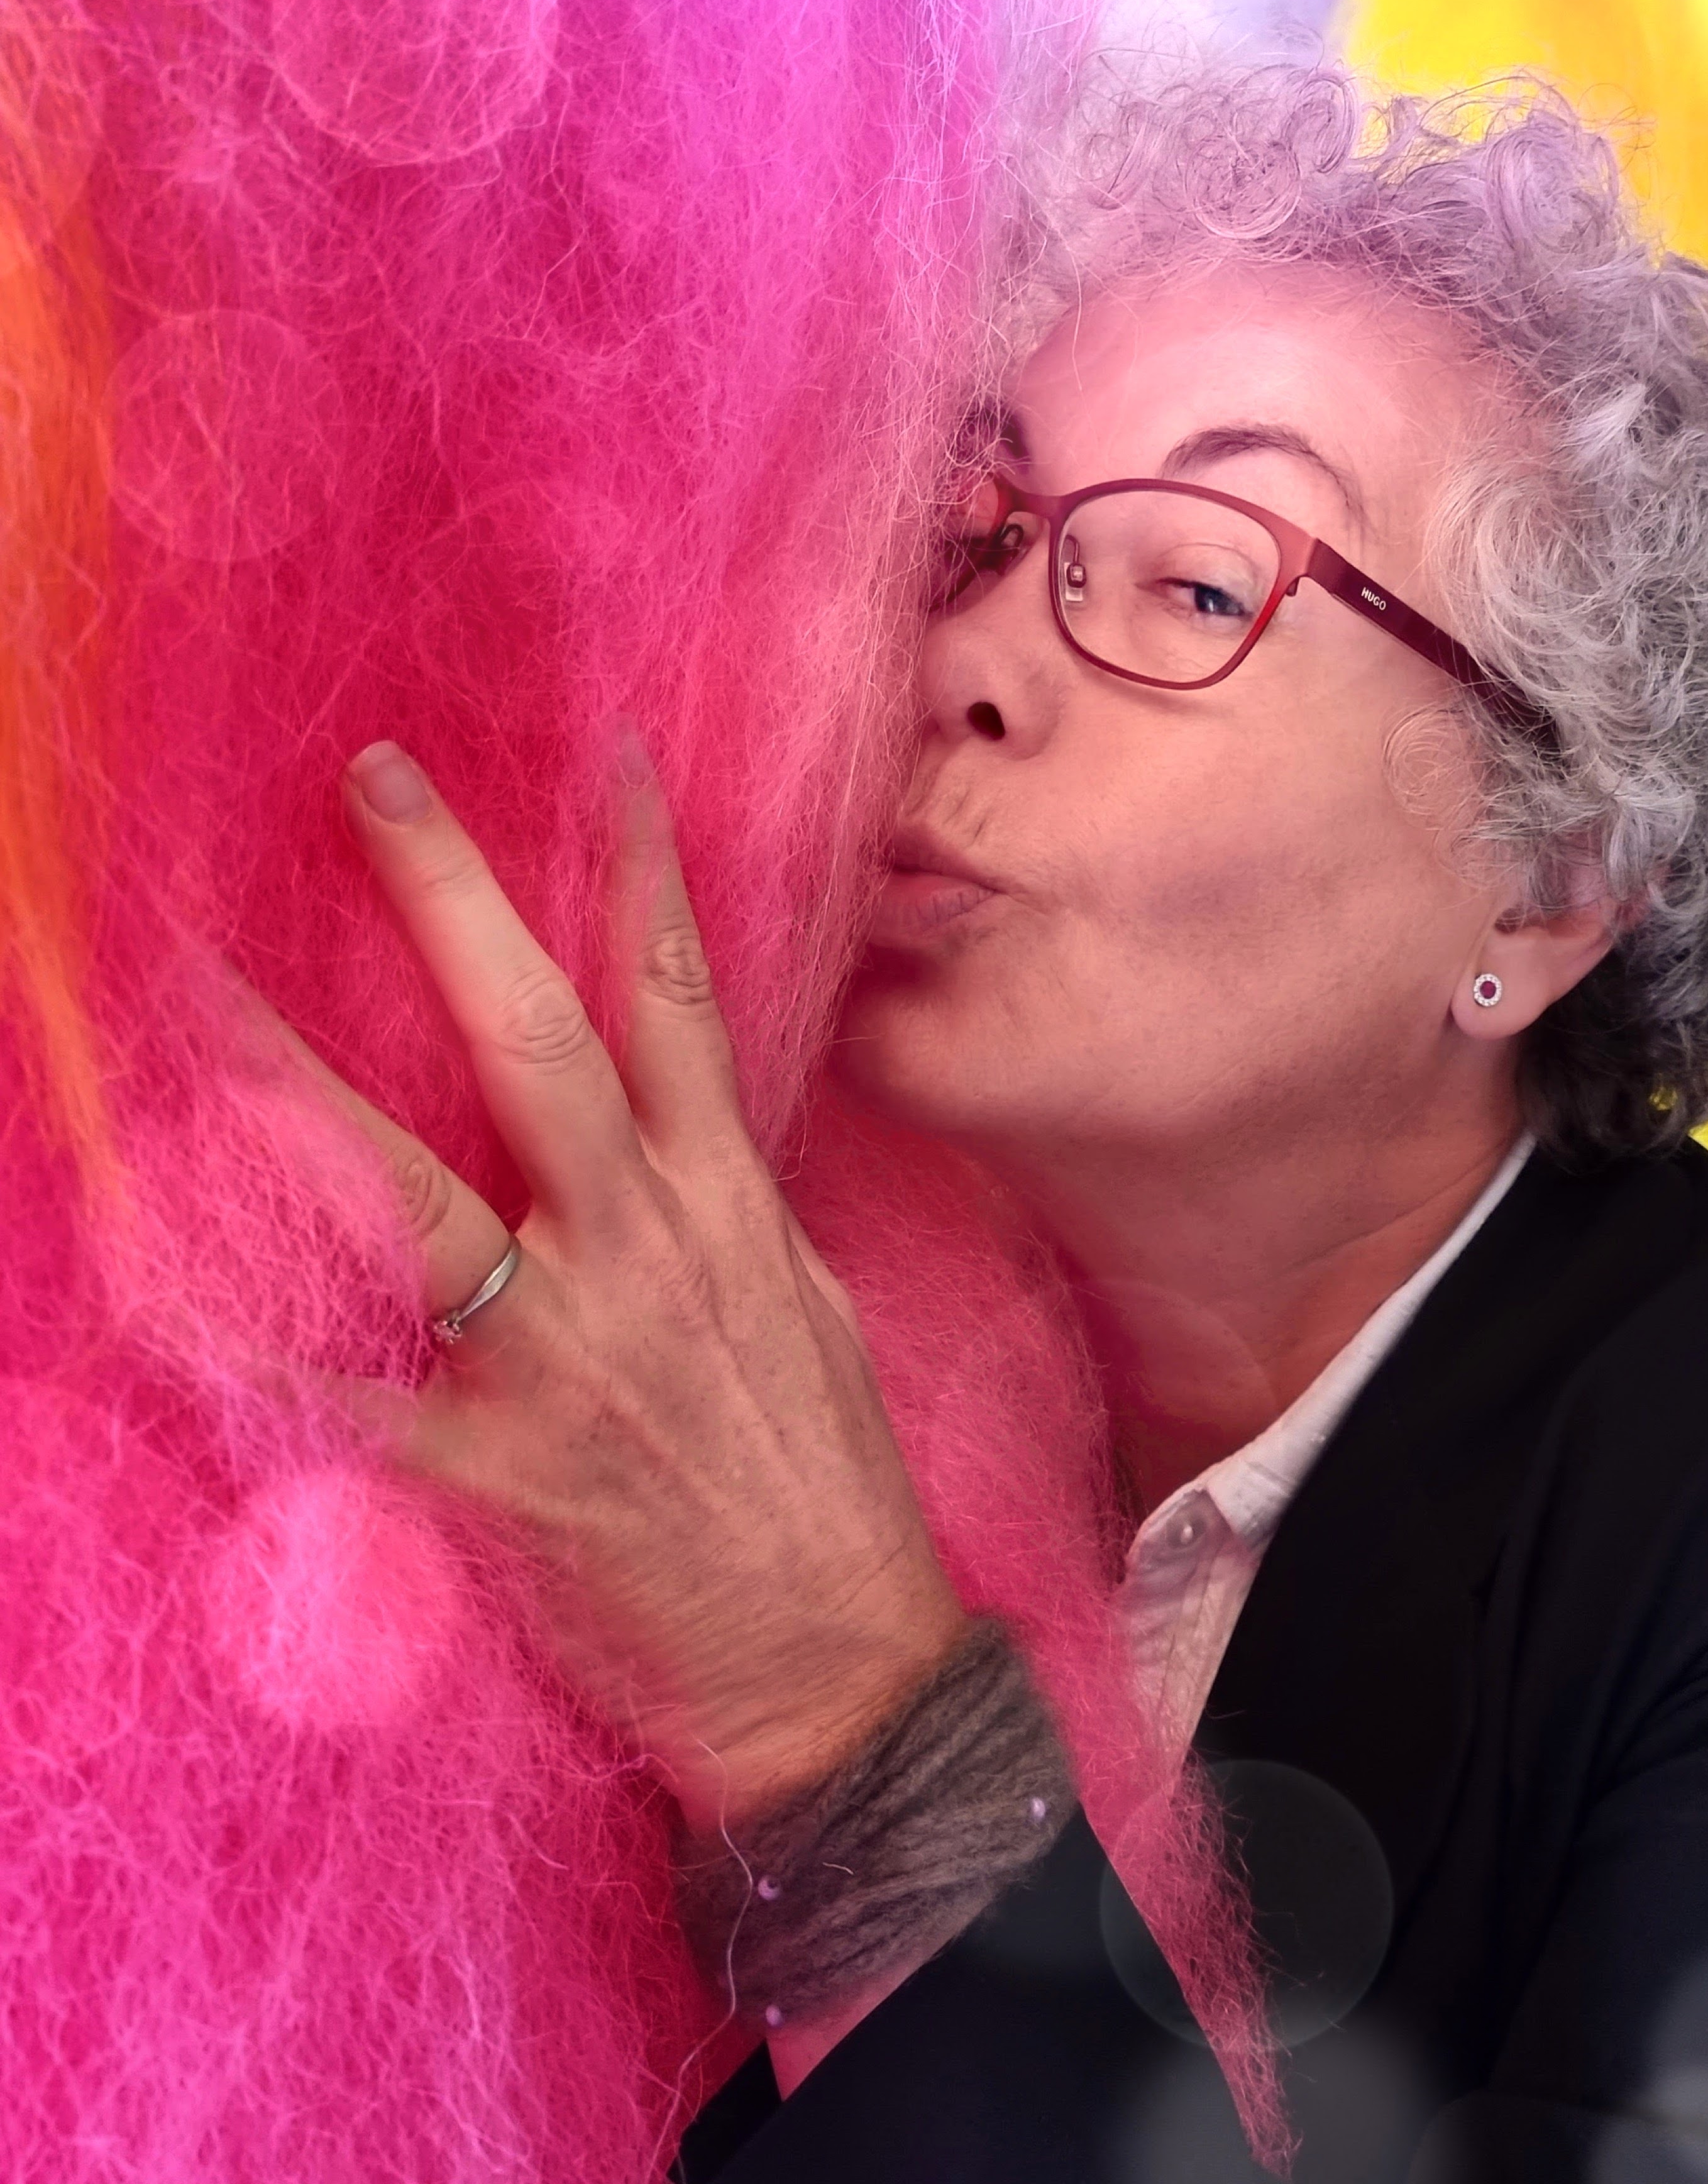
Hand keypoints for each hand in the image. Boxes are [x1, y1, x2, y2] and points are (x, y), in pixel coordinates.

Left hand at [289, 733, 965, 1835]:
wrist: (841, 1672)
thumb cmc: (829, 1491)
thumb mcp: (805, 1314)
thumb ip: (732, 1213)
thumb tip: (682, 1133)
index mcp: (725, 1207)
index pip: (681, 1000)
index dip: (646, 868)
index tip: (614, 757)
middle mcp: (638, 1253)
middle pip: (538, 1037)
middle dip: (456, 896)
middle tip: (379, 780)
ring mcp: (558, 1359)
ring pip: (406, 1188)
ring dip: (291, 1079)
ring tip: (196, 982)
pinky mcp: (488, 1474)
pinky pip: (338, 1395)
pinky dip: (246, 1340)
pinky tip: (144, 1281)